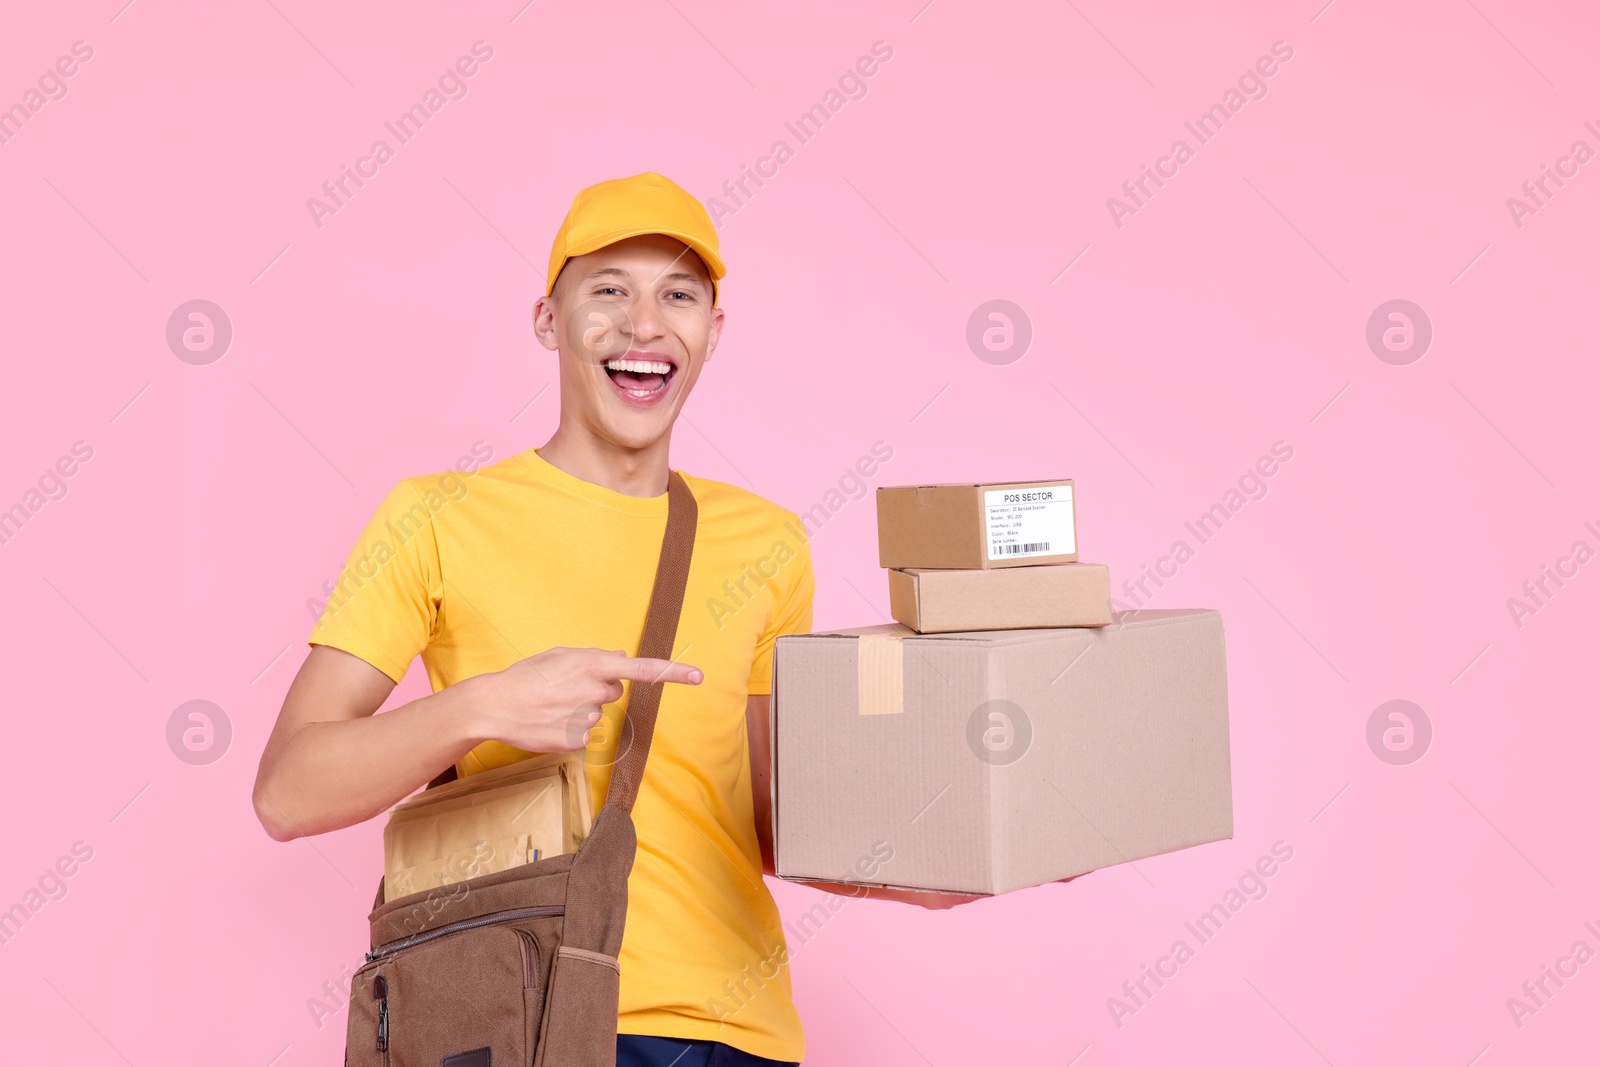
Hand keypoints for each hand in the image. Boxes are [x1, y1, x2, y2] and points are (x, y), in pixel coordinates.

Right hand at [466, 647, 702, 753]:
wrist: (494, 706)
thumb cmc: (526, 676)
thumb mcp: (559, 656)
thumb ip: (594, 657)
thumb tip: (622, 659)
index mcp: (592, 665)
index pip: (642, 669)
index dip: (672, 672)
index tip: (698, 676)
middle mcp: (594, 692)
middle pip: (614, 692)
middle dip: (596, 689)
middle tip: (565, 688)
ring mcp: (586, 719)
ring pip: (597, 714)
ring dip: (580, 709)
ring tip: (551, 704)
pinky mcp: (577, 742)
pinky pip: (585, 734)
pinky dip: (570, 728)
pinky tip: (550, 722)